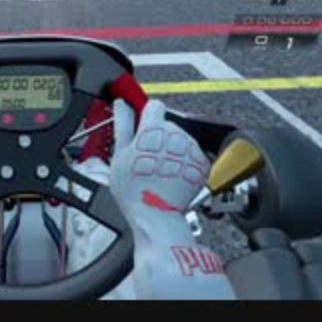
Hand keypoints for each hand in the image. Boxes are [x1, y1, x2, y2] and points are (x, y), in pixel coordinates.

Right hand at [109, 100, 210, 224]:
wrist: (157, 216)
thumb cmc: (134, 190)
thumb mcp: (119, 155)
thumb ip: (122, 125)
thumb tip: (122, 105)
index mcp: (155, 129)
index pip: (154, 106)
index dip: (145, 115)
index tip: (140, 126)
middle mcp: (177, 135)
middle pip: (167, 126)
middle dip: (157, 138)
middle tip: (145, 159)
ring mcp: (191, 150)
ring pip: (179, 141)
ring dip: (170, 151)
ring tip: (157, 172)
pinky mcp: (202, 164)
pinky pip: (190, 156)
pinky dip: (182, 164)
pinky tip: (170, 178)